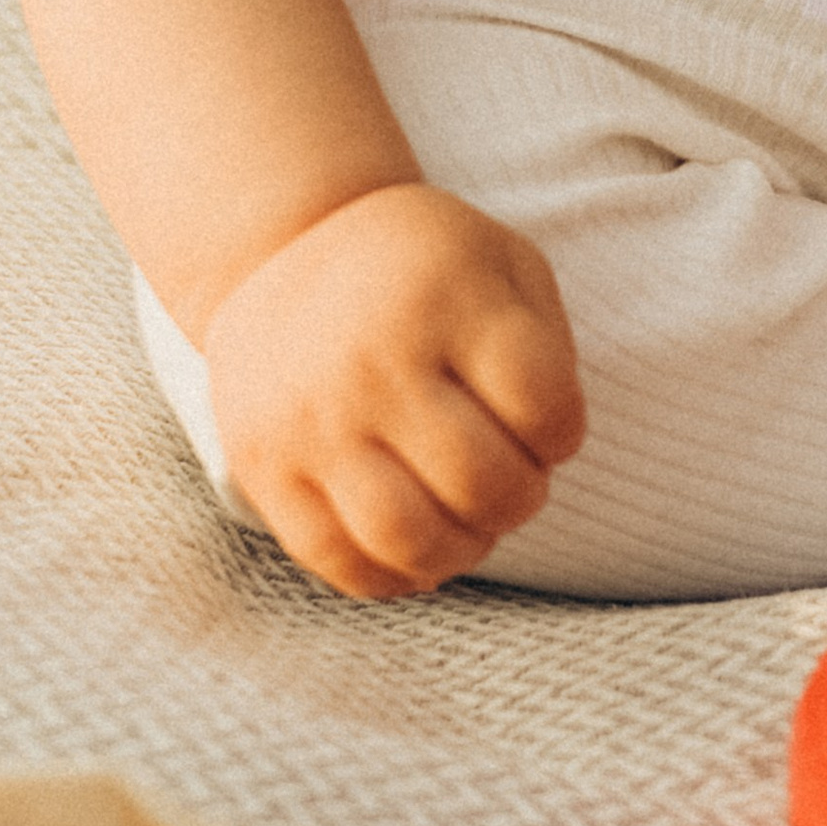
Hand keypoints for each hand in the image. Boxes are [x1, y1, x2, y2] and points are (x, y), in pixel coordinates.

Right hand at [205, 182, 587, 598]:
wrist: (280, 249)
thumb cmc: (423, 267)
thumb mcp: (503, 260)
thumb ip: (549, 345)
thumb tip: (547, 451)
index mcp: (447, 298)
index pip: (544, 407)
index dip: (563, 434)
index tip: (548, 426)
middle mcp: (375, 360)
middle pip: (482, 483)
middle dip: (521, 499)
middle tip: (513, 481)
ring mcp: (312, 419)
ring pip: (408, 538)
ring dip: (462, 550)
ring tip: (469, 522)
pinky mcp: (263, 465)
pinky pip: (336, 559)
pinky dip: (393, 576)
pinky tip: (417, 549)